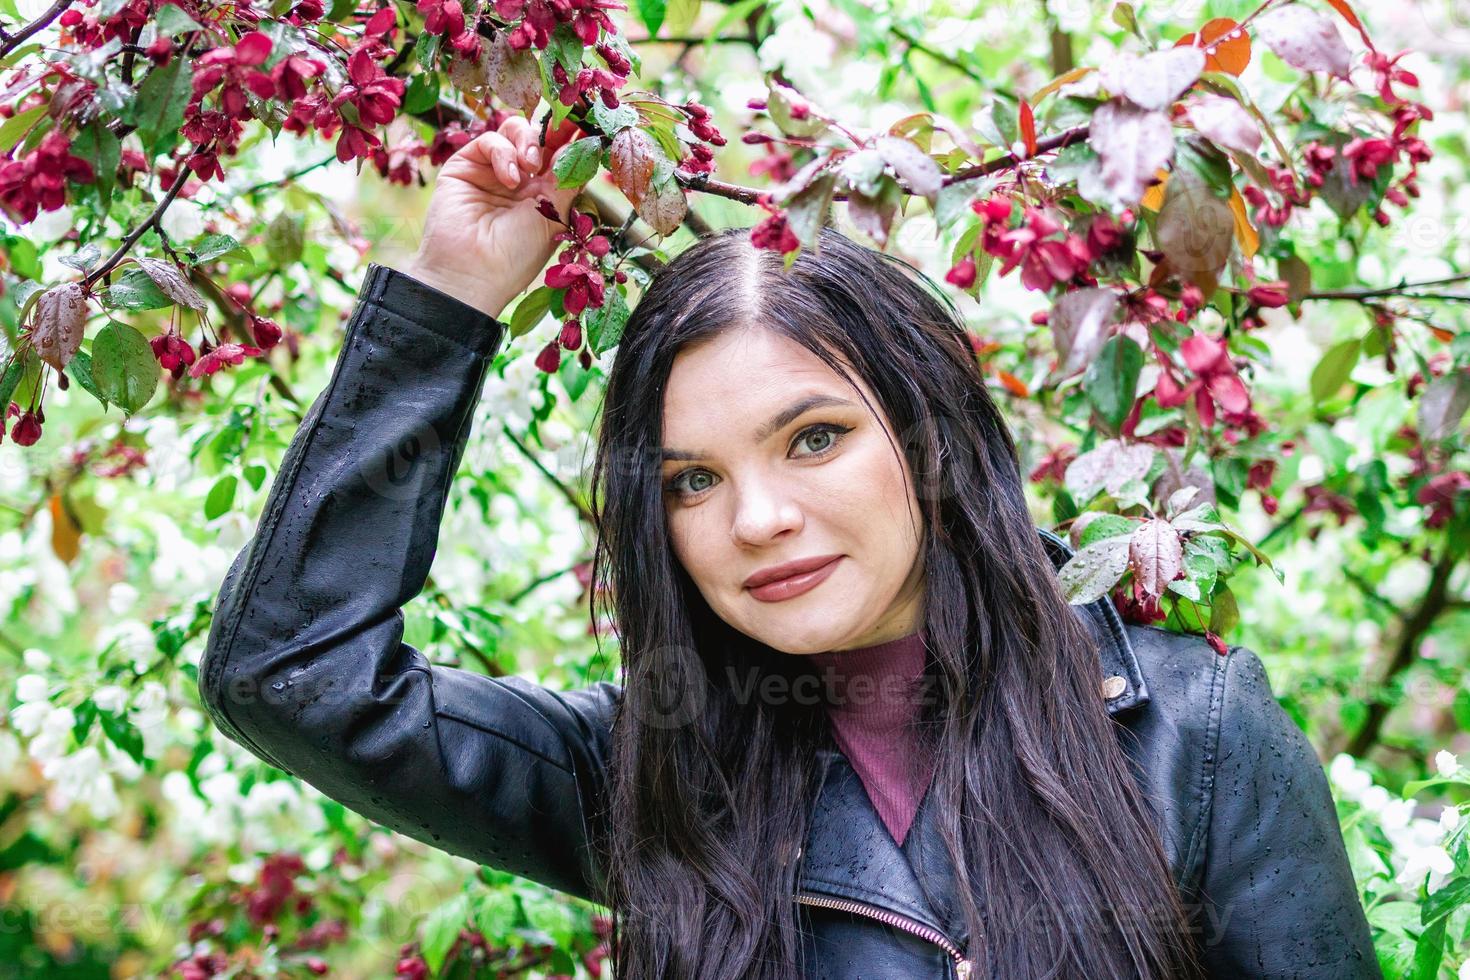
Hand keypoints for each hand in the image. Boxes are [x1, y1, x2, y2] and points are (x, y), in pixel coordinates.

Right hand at [401, 115, 590, 319]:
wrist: (473, 273)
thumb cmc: (517, 255)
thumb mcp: (555, 216)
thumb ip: (569, 179)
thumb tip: (585, 145)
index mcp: (544, 195)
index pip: (560, 157)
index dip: (573, 139)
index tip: (589, 125)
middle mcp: (520, 180)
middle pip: (540, 138)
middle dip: (554, 130)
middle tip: (566, 128)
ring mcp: (492, 171)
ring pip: (515, 131)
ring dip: (529, 141)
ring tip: (531, 167)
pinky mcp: (466, 166)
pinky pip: (490, 141)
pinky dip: (504, 153)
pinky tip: (510, 179)